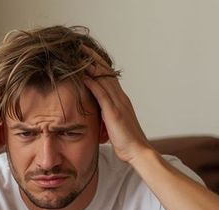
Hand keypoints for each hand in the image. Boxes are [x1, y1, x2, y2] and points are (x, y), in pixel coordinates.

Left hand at [81, 46, 150, 162]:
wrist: (138, 152)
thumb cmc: (127, 143)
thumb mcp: (114, 125)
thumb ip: (107, 116)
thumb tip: (98, 115)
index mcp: (121, 100)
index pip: (109, 77)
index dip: (99, 64)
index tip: (88, 55)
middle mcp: (121, 98)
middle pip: (106, 72)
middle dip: (94, 58)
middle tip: (81, 47)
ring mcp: (118, 104)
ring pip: (104, 78)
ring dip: (91, 65)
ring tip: (80, 55)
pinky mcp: (113, 112)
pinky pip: (101, 93)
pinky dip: (92, 82)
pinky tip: (83, 75)